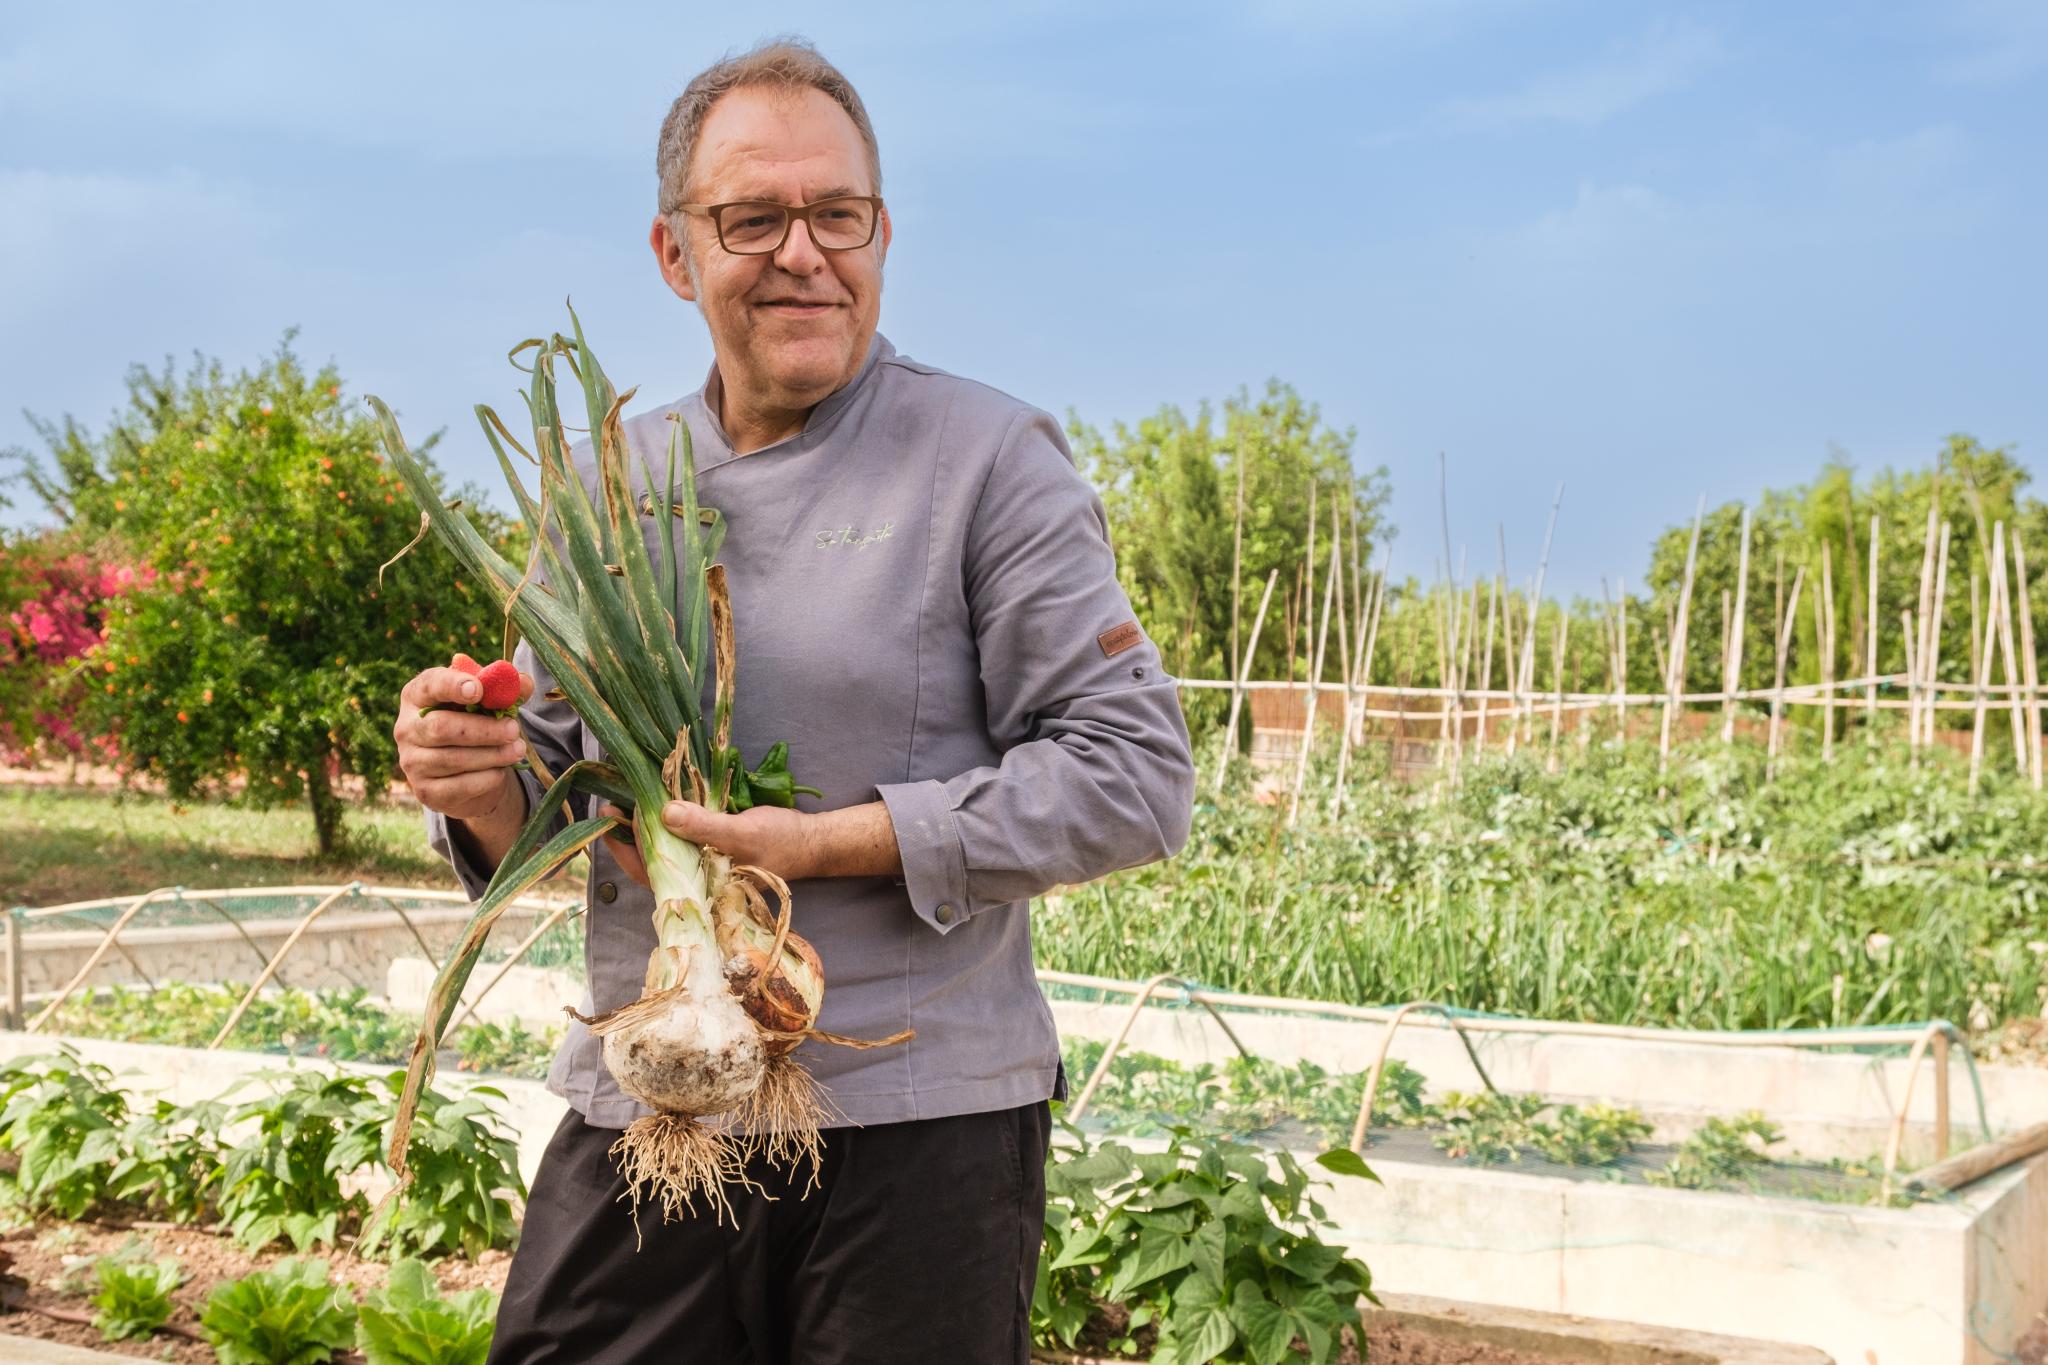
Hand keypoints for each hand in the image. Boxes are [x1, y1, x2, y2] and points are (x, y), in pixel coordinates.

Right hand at [394, 665, 534, 820]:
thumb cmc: (474, 723)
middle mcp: (406, 728)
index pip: (430, 685)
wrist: (467, 771)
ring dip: (492, 755)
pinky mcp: (425, 790)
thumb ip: (504, 689)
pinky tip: (500, 771)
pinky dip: (486, 778)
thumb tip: (523, 683)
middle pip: (441, 727)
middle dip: (484, 729)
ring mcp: (412, 762)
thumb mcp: (487, 702)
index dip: (452, 685)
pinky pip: (460, 785)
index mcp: (417, 696)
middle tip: (513, 730)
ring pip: (453, 759)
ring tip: (517, 750)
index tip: (478, 690)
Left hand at [597, 799, 902, 889]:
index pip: (646, 870)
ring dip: (647, 821)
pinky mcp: (713, 844)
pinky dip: (670, 815)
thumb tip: (664, 813)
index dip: (623, 847)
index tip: (608, 817)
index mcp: (697, 881)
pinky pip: (682, 833)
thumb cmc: (781, 843)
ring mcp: (703, 859)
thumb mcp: (743, 832)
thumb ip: (705, 826)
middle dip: (630, 830)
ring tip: (630, 794)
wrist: (813, 842)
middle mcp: (695, 874)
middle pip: (650, 857)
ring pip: (664, 844)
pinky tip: (662, 796)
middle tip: (614, 798)